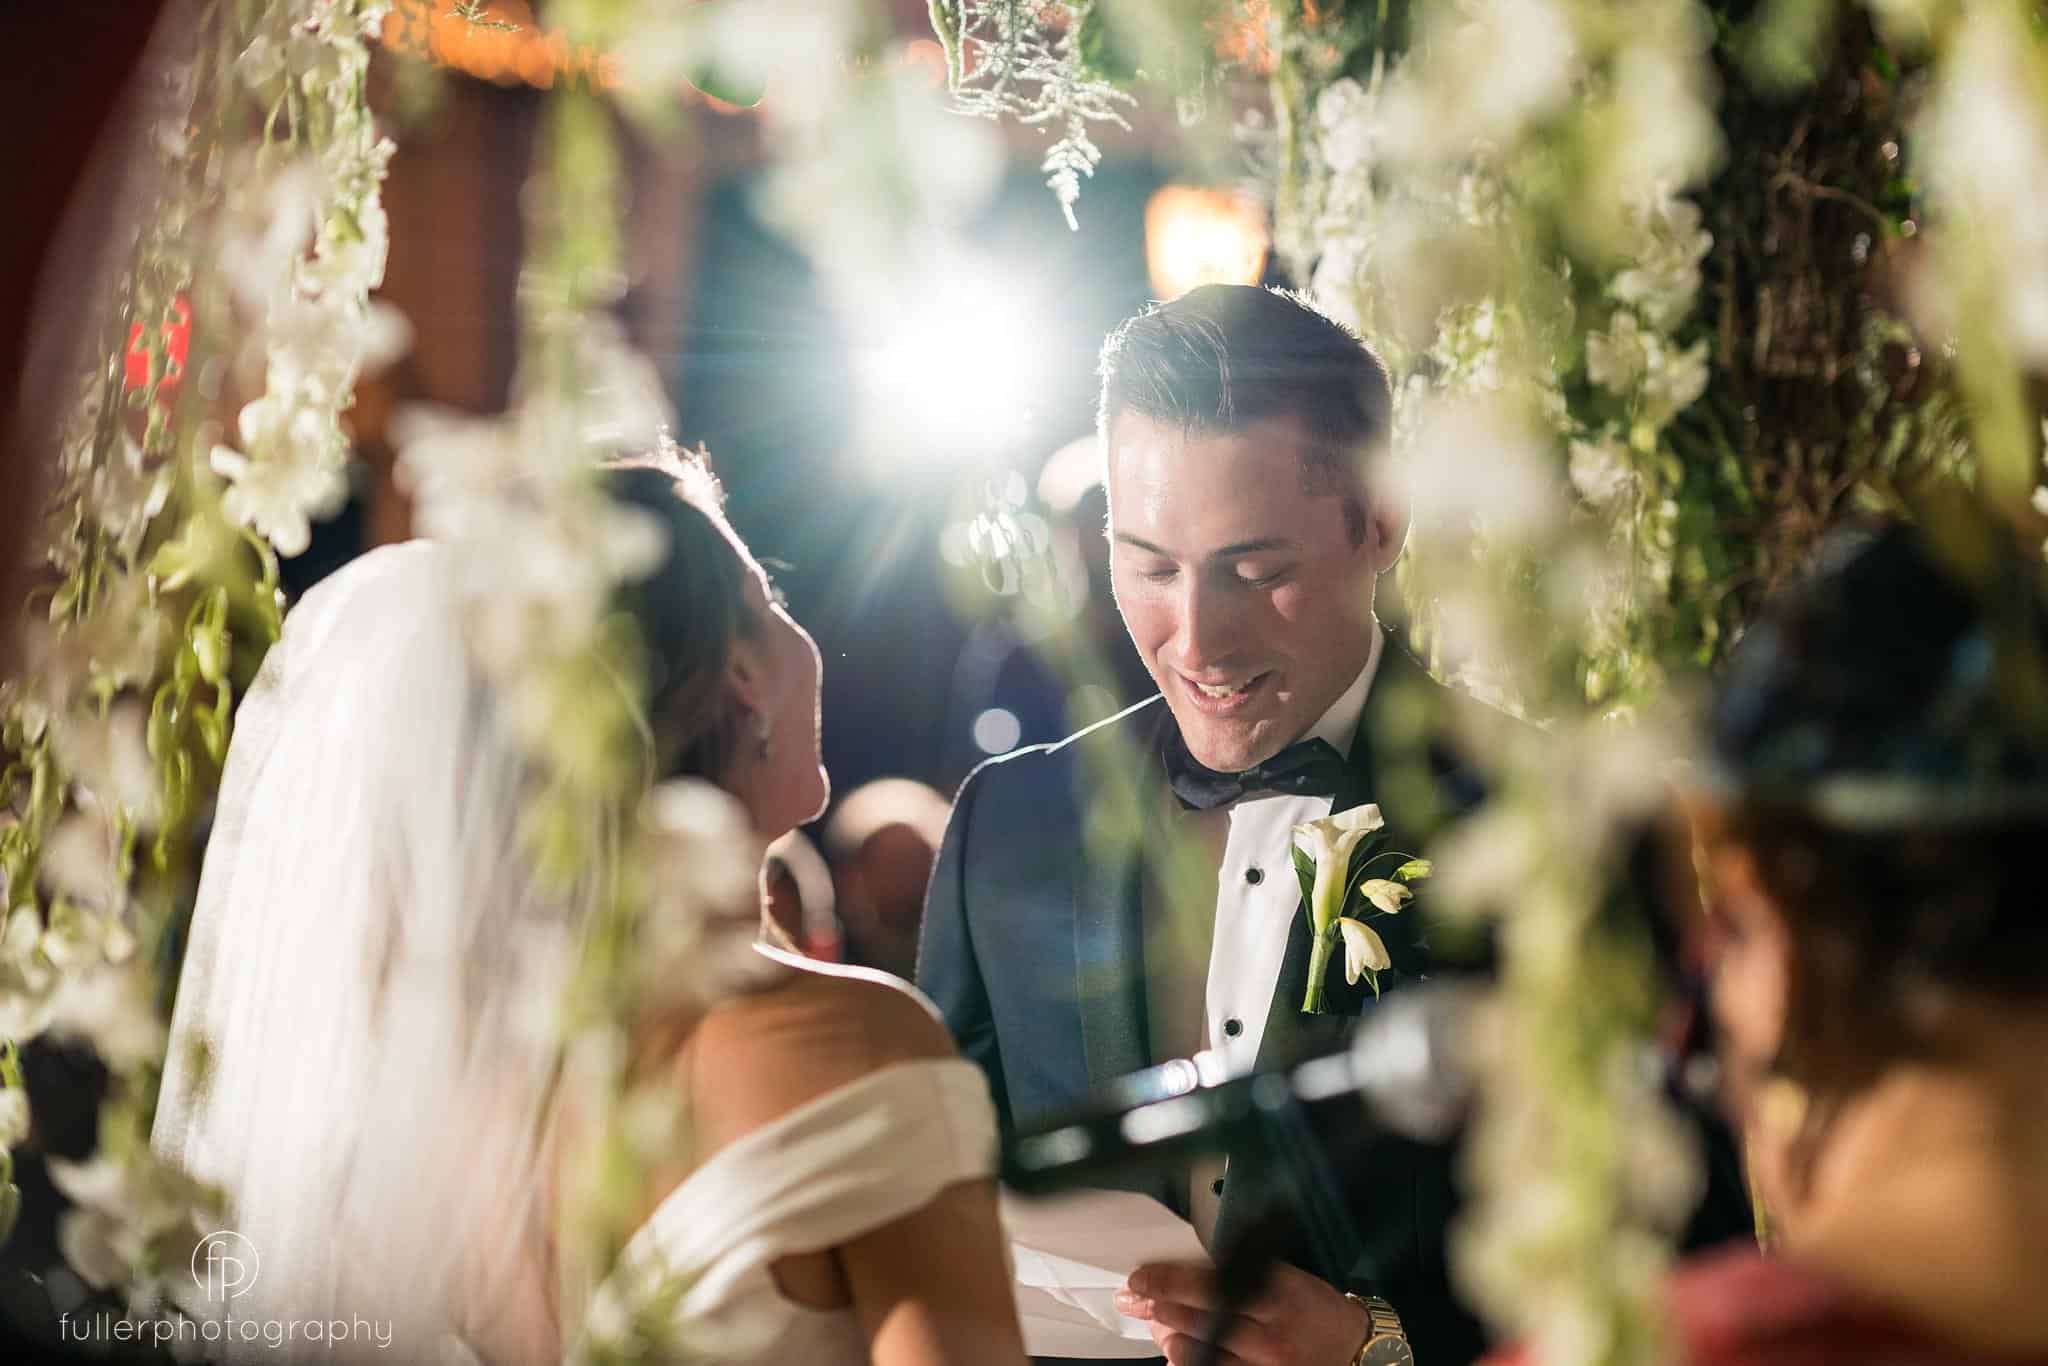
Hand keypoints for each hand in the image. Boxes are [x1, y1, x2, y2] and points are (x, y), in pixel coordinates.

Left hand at [1115, 1260, 1368, 1365]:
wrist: (1355, 1350)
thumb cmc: (1314, 1308)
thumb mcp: (1284, 1278)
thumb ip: (1239, 1275)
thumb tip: (1183, 1275)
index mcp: (1275, 1292)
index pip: (1209, 1282)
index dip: (1168, 1280)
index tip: (1140, 1276)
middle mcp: (1269, 1331)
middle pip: (1198, 1317)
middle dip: (1157, 1305)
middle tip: (1133, 1297)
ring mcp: (1265, 1363)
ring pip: (1198, 1351)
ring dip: (1168, 1334)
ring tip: (1157, 1323)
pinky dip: (1189, 1361)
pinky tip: (1177, 1351)